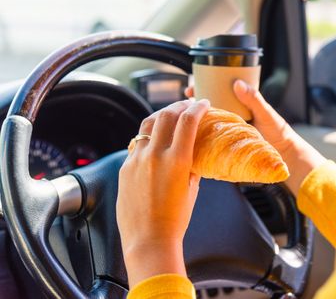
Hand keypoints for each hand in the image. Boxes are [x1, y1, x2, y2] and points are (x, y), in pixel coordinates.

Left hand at [117, 99, 209, 287]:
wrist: (149, 240)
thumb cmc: (175, 219)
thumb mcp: (192, 188)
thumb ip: (192, 166)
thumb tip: (194, 152)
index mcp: (177, 160)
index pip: (188, 121)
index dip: (197, 107)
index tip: (203, 103)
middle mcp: (155, 155)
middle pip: (166, 115)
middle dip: (180, 105)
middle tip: (188, 104)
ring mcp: (136, 160)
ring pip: (147, 124)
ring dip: (161, 115)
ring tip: (170, 114)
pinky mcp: (125, 167)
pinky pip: (137, 143)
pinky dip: (148, 135)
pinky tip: (154, 139)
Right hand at [185, 81, 324, 194]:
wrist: (283, 155)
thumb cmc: (278, 133)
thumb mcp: (265, 113)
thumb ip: (254, 99)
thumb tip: (238, 83)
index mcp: (238, 105)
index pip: (216, 93)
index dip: (202, 88)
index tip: (191, 87)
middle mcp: (229, 118)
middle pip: (206, 108)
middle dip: (192, 105)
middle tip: (183, 101)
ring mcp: (226, 132)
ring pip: (205, 124)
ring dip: (193, 121)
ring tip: (181, 118)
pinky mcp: (225, 146)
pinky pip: (209, 140)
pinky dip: (199, 137)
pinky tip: (189, 137)